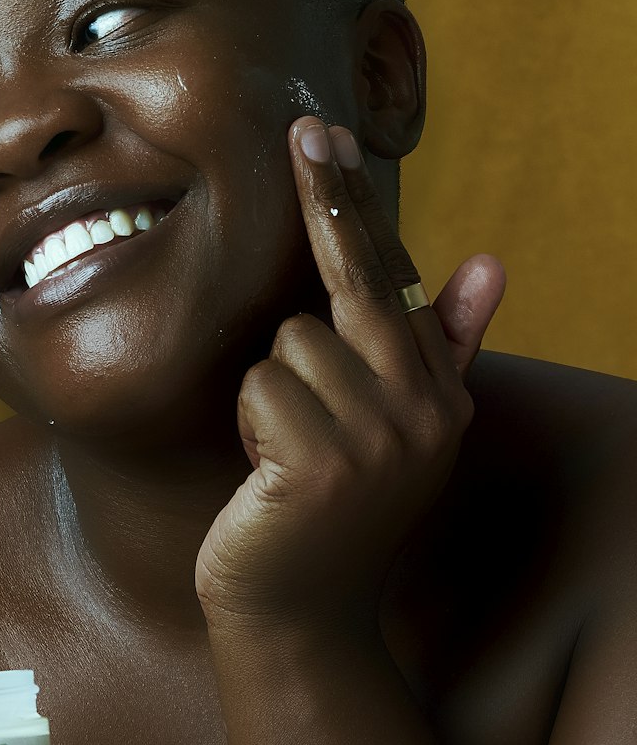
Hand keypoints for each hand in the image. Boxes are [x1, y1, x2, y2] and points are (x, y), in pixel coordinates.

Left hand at [194, 118, 505, 632]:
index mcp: (439, 393)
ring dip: (270, 397)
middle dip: (317, 229)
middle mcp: (425, 411)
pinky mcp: (327, 465)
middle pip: (346, 286)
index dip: (352, 199)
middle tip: (304, 141)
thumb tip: (492, 263)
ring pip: (288, 344)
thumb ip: (440, 346)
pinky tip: (268, 478)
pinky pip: (262, 387)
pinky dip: (253, 427)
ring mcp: (382, 440)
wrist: (297, 615)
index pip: (389, 273)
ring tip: (284, 453)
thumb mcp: (391, 428)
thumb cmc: (327, 508)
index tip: (322, 129)